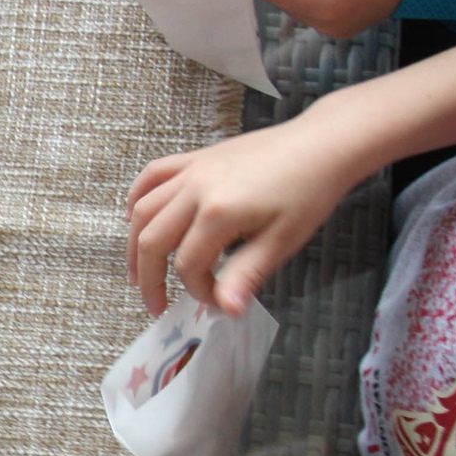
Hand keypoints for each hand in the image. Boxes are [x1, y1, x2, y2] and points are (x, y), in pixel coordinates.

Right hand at [125, 114, 355, 314]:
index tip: (217, 302)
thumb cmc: (309, 192)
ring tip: (138, 272)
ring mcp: (192, 170)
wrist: (322, 144)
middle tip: (156, 304)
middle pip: (153, 239)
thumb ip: (246, 275)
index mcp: (218, 213)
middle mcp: (195, 189)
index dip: (198, 290)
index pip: (189, 264)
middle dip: (151, 278)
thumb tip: (226, 310)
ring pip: (145, 210)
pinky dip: (137, 197)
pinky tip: (133, 217)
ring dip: (134, 244)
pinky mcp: (196, 158)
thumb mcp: (281, 240)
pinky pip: (153, 175)